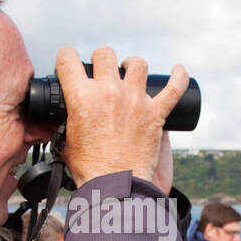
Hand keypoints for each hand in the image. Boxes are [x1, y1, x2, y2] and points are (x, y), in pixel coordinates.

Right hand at [55, 47, 188, 187]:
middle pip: (105, 54)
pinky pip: (174, 88)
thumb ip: (65, 124)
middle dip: (101, 59)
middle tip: (102, 70)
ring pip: (137, 64)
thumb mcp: (67, 142)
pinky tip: (178, 70)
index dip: (66, 58)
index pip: (68, 60)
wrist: (115, 187)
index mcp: (81, 98)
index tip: (70, 64)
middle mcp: (108, 92)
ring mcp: (135, 101)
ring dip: (132, 65)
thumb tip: (61, 120)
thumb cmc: (89, 170)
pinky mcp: (156, 114)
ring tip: (130, 71)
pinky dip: (179, 77)